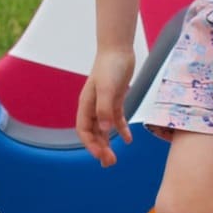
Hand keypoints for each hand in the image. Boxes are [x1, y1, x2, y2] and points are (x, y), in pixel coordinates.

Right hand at [76, 46, 136, 166]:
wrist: (118, 49)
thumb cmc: (110, 67)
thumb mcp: (107, 88)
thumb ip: (105, 109)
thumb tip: (104, 129)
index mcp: (86, 105)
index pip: (84, 131)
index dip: (91, 145)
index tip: (102, 156)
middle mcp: (93, 107)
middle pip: (93, 134)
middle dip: (100, 149)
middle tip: (110, 163)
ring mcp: (104, 104)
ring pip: (104, 130)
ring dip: (108, 143)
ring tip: (115, 158)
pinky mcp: (115, 100)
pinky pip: (116, 120)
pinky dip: (121, 130)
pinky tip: (128, 140)